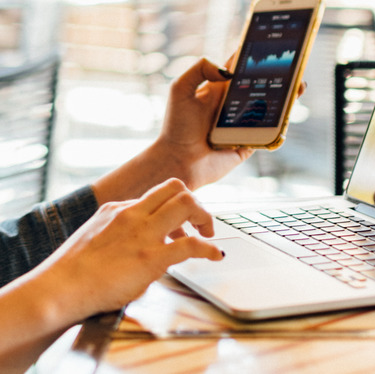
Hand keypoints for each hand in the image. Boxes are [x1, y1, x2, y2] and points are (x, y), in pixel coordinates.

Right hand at [36, 179, 222, 317]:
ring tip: (208, 235)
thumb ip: (119, 231)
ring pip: (187, 204)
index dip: (175, 205)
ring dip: (205, 218)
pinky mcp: (151, 258)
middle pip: (176, 188)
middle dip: (195, 203)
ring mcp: (143, 234)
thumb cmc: (72, 271)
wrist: (58, 289)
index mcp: (118, 209)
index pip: (157, 193)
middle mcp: (133, 215)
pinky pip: (191, 244)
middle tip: (201, 224)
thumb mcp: (96, 236)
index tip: (180, 222)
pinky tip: (214, 255)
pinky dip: (209, 248)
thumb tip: (136, 240)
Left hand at [91, 57, 305, 204]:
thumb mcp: (179, 90)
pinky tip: (287, 117)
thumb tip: (228, 70)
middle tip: (294, 68)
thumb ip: (198, 70)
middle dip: (280, 76)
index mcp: (219, 88)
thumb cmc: (175, 127)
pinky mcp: (250, 143)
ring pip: (271, 108)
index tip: (273, 43)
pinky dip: (281, 127)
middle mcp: (234, 104)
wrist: (179, 162)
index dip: (256, 55)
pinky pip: (270, 134)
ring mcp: (244, 124)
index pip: (241, 67)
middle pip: (262, 86)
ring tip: (298, 88)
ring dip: (286, 99)